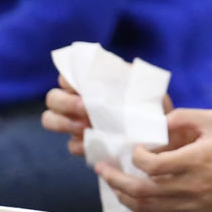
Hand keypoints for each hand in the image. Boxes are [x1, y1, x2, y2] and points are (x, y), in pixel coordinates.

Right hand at [42, 76, 173, 156]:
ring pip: (50, 120)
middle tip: (86, 109)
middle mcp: (78, 101)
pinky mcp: (83, 144)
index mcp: (91, 84)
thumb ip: (135, 77)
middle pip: (53, 98)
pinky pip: (70, 145)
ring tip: (86, 128)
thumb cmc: (152, 107)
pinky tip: (94, 143)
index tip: (84, 89)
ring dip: (64, 123)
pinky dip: (80, 144)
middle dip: (66, 103)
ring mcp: (77, 123)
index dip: (68, 80)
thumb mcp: (147, 90)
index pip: (66, 75)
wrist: (161, 136)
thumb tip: (127, 67)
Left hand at [95, 108, 211, 211]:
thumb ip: (186, 117)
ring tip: (112, 184)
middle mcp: (189, 186)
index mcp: (195, 160)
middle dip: (115, 179)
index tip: (136, 148)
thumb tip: (158, 121)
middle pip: (141, 189)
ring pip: (146, 208)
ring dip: (123, 196)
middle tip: (102, 169)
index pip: (152, 164)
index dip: (136, 156)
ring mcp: (190, 206)